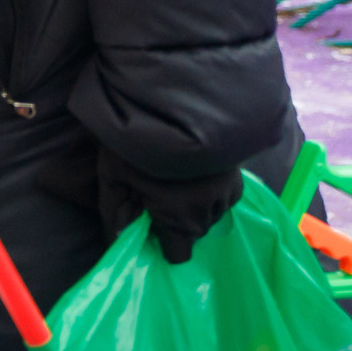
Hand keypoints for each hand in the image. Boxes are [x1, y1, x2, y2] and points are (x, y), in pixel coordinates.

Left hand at [97, 147, 240, 264]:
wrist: (173, 96)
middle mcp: (211, 209)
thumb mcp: (113, 175)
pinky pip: (225, 194)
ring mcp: (228, 189)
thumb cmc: (135, 138)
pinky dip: (210, 188)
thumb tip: (117, 243)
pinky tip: (193, 169)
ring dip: (194, 204)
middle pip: (194, 232)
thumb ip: (115, 213)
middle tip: (155, 192)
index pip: (178, 254)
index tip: (149, 223)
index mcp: (182, 217)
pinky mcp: (239, 171)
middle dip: (175, 220)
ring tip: (173, 177)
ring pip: (210, 214)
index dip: (161, 242)